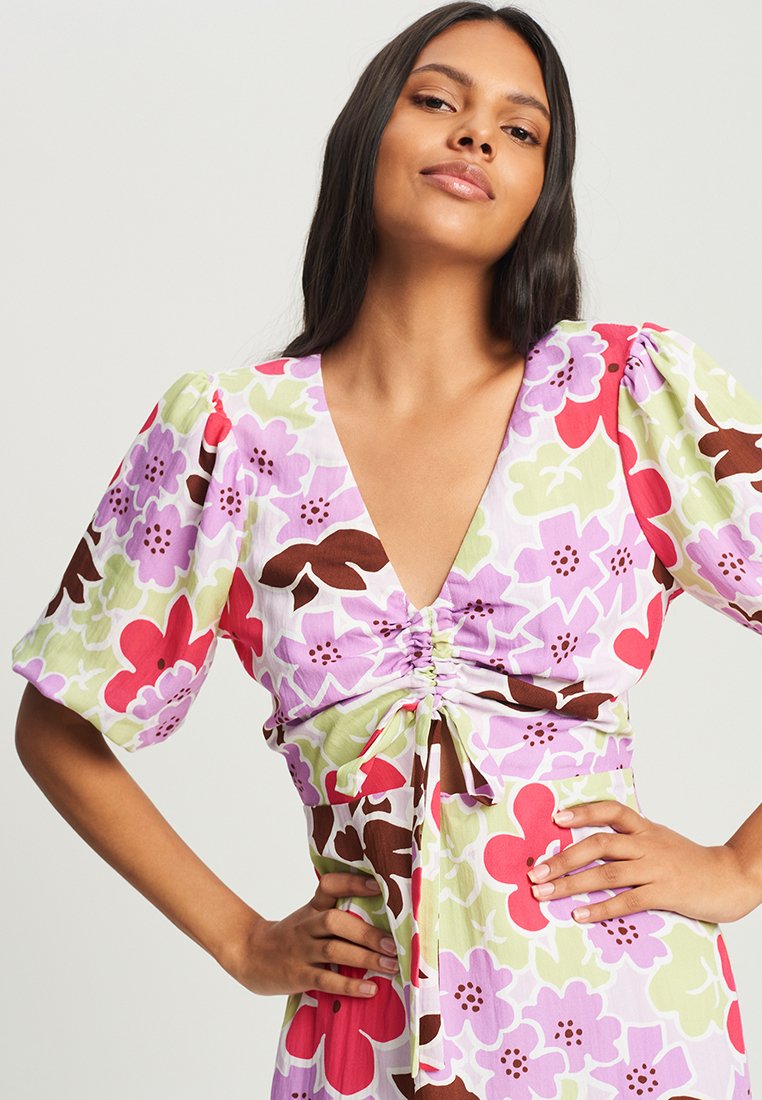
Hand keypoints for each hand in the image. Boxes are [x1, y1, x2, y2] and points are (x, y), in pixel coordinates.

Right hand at [223, 871, 398, 998]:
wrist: (249, 955)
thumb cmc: (291, 937)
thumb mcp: (308, 917)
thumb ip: (336, 915)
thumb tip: (383, 920)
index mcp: (313, 908)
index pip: (329, 885)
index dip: (352, 883)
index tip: (377, 886)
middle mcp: (307, 926)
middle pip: (335, 921)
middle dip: (366, 933)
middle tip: (393, 944)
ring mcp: (301, 951)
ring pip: (333, 951)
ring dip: (365, 958)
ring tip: (390, 965)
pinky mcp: (298, 976)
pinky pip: (325, 981)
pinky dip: (349, 986)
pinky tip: (369, 989)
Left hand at [526, 799, 758, 924]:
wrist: (731, 878)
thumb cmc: (690, 863)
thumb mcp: (660, 842)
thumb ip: (631, 843)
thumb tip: (591, 850)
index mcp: (646, 829)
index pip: (611, 811)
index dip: (583, 812)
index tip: (556, 819)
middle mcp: (648, 843)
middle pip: (598, 844)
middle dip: (562, 858)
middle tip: (535, 873)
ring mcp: (656, 867)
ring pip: (606, 872)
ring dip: (571, 884)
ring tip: (545, 895)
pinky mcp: (665, 893)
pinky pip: (627, 900)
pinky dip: (600, 908)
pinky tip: (579, 915)